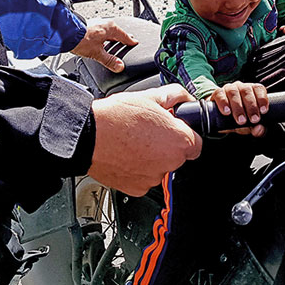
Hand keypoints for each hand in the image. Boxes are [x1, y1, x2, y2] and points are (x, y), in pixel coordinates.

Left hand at [70, 20, 137, 71]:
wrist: (64, 32)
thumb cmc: (80, 39)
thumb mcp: (97, 53)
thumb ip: (109, 60)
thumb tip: (120, 66)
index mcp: (110, 28)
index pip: (125, 36)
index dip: (130, 41)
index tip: (135, 42)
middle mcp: (104, 23)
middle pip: (117, 32)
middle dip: (122, 37)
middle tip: (128, 41)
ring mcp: (96, 23)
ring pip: (109, 30)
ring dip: (112, 36)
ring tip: (114, 42)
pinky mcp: (89, 25)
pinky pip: (101, 30)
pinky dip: (104, 35)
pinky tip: (100, 41)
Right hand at [88, 84, 202, 194]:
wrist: (88, 135)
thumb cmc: (116, 117)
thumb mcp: (150, 96)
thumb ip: (175, 96)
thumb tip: (184, 98)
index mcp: (179, 141)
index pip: (196, 143)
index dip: (184, 134)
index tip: (173, 129)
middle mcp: (170, 163)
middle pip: (177, 156)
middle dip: (166, 145)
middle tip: (148, 132)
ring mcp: (153, 178)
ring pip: (159, 167)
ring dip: (151, 157)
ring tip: (133, 141)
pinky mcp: (137, 188)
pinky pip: (144, 178)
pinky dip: (137, 169)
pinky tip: (126, 154)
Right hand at [211, 81, 268, 136]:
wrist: (220, 117)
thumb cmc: (238, 118)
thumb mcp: (248, 124)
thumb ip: (256, 128)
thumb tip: (259, 129)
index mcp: (251, 91)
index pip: (258, 89)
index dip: (262, 98)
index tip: (263, 111)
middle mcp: (240, 87)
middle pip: (246, 91)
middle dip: (251, 106)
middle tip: (254, 119)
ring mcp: (228, 88)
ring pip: (233, 92)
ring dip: (238, 106)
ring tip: (241, 119)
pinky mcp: (217, 93)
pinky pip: (220, 94)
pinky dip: (223, 102)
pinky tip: (227, 111)